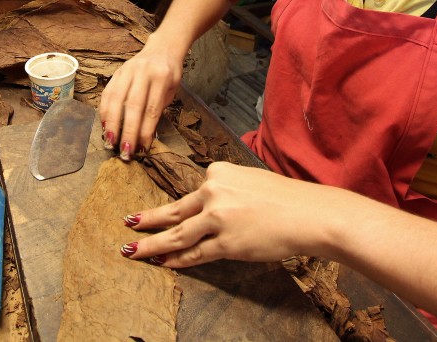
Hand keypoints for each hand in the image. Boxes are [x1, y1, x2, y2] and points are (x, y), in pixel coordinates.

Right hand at [99, 34, 185, 157]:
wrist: (162, 48)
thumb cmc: (169, 73)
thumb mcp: (172, 90)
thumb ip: (158, 110)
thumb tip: (145, 138)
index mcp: (161, 77)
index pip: (152, 109)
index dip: (145, 131)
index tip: (142, 149)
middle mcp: (143, 72)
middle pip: (132, 106)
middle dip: (127, 131)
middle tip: (124, 151)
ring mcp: (127, 70)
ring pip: (115, 99)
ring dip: (111, 124)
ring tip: (110, 142)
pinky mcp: (117, 72)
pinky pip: (107, 93)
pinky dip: (104, 111)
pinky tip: (104, 126)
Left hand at [120, 162, 348, 266]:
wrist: (308, 214)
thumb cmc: (285, 198)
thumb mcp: (249, 180)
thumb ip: (227, 190)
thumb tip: (211, 207)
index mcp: (218, 173)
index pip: (193, 193)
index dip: (181, 208)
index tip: (161, 214)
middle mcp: (213, 193)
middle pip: (173, 211)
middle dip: (147, 220)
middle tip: (128, 224)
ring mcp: (217, 219)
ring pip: (177, 235)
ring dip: (152, 245)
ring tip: (133, 250)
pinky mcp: (226, 243)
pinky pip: (195, 254)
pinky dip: (177, 260)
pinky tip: (163, 263)